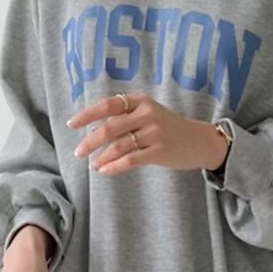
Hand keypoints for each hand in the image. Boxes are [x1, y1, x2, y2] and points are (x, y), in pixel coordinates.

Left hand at [68, 92, 228, 175]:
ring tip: (93, 164)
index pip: (108, 105)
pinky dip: (114, 166)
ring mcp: (155, 132)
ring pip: (119, 145)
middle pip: (110, 127)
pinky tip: (105, 171)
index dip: (87, 114)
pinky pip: (131, 160)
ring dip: (101, 156)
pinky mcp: (160, 151)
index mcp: (141, 100)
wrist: (200, 141)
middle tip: (78, 152)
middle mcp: (147, 113)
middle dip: (90, 141)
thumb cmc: (169, 128)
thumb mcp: (149, 114)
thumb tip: (94, 132)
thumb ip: (126, 118)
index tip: (72, 124)